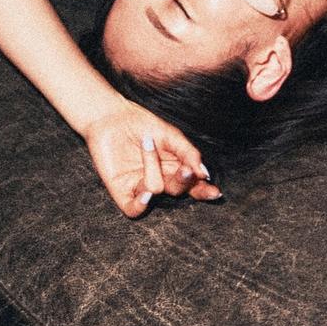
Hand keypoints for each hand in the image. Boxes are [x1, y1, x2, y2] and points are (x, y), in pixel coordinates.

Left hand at [82, 100, 221, 216]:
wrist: (112, 116)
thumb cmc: (142, 125)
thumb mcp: (172, 135)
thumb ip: (189, 154)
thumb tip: (204, 174)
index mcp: (175, 167)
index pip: (193, 185)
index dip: (204, 191)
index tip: (215, 192)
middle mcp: (159, 179)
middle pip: (178, 190)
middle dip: (184, 181)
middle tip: (186, 169)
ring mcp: (139, 186)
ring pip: (156, 191)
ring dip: (154, 168)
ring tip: (147, 143)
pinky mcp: (120, 190)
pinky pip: (133, 209)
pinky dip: (141, 204)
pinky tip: (147, 194)